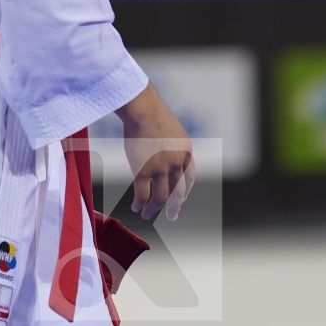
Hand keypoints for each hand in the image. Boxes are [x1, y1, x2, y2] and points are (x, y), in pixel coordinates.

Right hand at [115, 83, 194, 221]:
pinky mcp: (143, 171)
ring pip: (159, 198)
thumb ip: (173, 146)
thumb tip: (167, 154)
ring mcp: (160, 169)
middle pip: (178, 193)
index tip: (182, 198)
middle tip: (172, 216)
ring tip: (146, 215)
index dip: (186, 191)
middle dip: (174, 207)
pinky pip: (142, 195)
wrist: (143, 108)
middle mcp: (177, 163)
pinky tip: (135, 207)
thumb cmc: (152, 113)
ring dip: (153, 210)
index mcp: (187, 152)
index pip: (190, 178)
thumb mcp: (173, 130)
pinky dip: (140, 204)